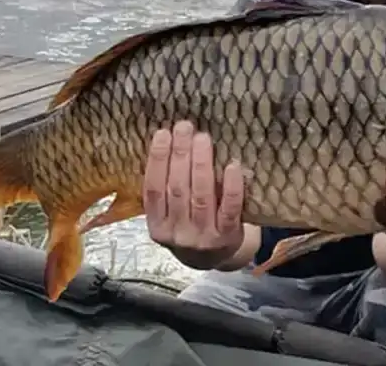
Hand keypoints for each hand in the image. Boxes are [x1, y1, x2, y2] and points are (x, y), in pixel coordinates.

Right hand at [143, 120, 245, 269]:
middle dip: (180, 154)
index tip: (163, 133)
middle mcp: (177, 232)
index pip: (153, 189)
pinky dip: (232, 186)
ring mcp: (202, 236)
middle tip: (185, 127)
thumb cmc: (190, 225)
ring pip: (201, 196)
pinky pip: (230, 208)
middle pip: (177, 189)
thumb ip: (168, 187)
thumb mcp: (170, 214)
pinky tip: (232, 165)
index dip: (157, 160)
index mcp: (157, 225)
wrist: (214, 258)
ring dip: (201, 164)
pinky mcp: (227, 236)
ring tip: (203, 138)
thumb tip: (173, 140)